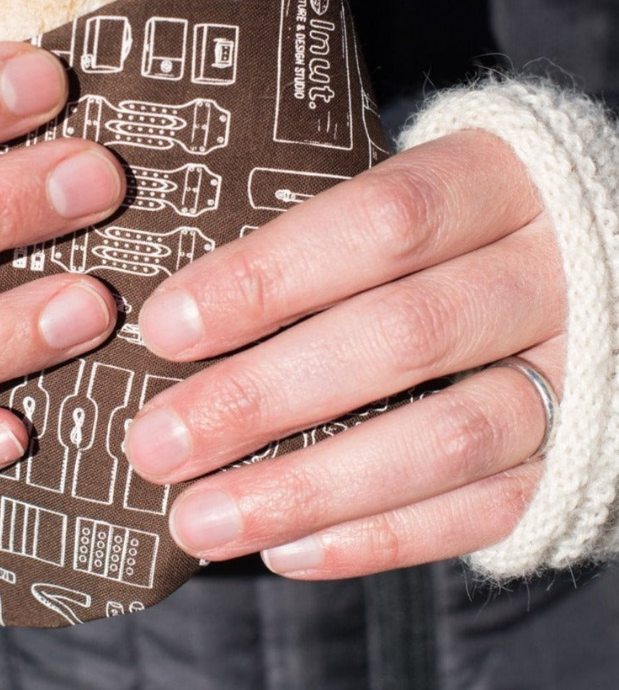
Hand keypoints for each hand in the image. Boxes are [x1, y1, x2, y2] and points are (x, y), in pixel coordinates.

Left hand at [124, 131, 564, 577]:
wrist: (609, 266)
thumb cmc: (462, 228)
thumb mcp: (415, 193)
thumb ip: (326, 235)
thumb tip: (181, 312)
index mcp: (497, 180)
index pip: (382, 220)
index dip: (269, 276)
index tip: (165, 328)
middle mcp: (547, 274)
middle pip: (402, 336)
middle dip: (262, 397)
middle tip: (157, 444)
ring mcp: (575, 371)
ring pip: (444, 438)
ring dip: (307, 488)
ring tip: (200, 519)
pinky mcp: (582, 456)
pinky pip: (485, 510)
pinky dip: (379, 536)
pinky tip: (284, 550)